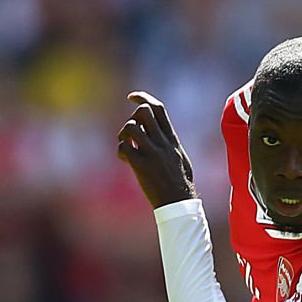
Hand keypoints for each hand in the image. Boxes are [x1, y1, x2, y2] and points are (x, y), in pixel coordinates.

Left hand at [117, 92, 196, 208]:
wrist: (179, 204)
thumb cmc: (181, 185)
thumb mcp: (180, 158)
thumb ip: (170, 144)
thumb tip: (162, 134)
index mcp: (172, 140)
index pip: (158, 109)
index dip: (142, 98)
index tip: (131, 98)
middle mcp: (162, 143)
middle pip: (143, 112)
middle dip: (132, 116)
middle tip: (132, 131)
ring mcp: (152, 154)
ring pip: (130, 127)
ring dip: (123, 134)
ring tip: (126, 145)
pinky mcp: (141, 166)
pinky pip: (124, 147)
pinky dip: (120, 151)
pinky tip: (124, 160)